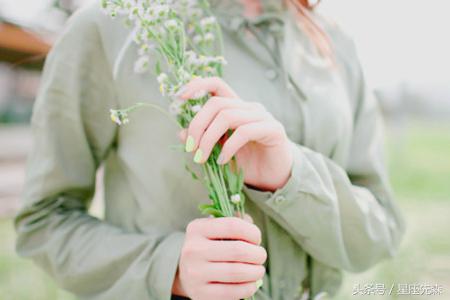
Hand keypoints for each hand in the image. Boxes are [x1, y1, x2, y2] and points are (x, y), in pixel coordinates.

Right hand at [172, 217, 266, 299]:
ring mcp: (195, 274)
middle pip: (238, 250)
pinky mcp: (201, 294)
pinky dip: (248, 288)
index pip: (233, 226)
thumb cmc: (208, 248)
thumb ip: (235, 223)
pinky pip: (233, 292)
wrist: (184, 274)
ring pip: (237, 272)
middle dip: (258, 254)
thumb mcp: (214, 230)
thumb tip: (250, 223)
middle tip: (260, 256)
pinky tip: (251, 283)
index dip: (252, 232)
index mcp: (197, 229)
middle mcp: (193, 250)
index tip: (256, 239)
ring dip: (256, 271)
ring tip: (258, 270)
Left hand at [178, 77, 292, 191]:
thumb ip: (203, 139)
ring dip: (208, 139)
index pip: (217, 85)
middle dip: (197, 125)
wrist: (274, 178)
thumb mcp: (219, 150)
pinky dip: (228, 147)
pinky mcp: (273, 130)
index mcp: (236, 107)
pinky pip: (244, 132)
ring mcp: (262, 117)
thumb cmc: (247, 162)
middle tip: (190, 147)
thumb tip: (181, 133)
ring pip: (227, 116)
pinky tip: (222, 161)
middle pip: (216, 104)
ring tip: (202, 157)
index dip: (198, 86)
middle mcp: (249, 107)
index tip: (179, 97)